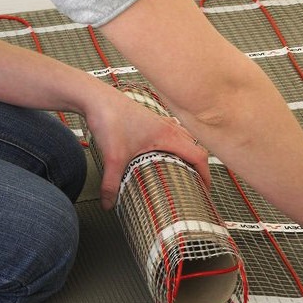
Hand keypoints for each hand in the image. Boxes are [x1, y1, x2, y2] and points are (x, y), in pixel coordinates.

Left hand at [85, 91, 210, 209]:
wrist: (96, 98)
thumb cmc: (109, 120)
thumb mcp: (112, 157)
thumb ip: (111, 183)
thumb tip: (109, 203)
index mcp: (169, 136)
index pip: (199, 156)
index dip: (206, 174)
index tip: (205, 189)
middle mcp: (169, 127)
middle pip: (196, 147)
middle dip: (200, 166)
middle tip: (196, 182)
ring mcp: (161, 122)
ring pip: (186, 138)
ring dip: (189, 152)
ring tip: (185, 167)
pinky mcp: (152, 119)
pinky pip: (174, 130)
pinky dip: (177, 141)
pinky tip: (168, 147)